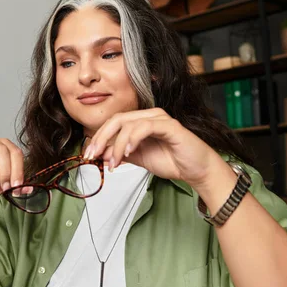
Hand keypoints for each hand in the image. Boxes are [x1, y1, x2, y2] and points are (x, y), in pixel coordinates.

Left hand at [84, 108, 224, 189]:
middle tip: (93, 155)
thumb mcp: (138, 159)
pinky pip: (146, 127)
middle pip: (117, 120)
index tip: (89, 154)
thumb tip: (101, 154)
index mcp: (140, 121)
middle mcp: (149, 116)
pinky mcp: (170, 126)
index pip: (113, 124)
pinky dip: (133, 139)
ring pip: (129, 124)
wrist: (196, 170)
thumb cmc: (172, 161)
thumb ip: (121, 154)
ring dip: (117, 145)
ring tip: (114, 162)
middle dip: (102, 138)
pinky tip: (128, 152)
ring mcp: (160, 119)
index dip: (98, 137)